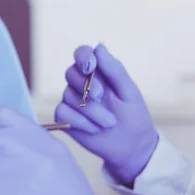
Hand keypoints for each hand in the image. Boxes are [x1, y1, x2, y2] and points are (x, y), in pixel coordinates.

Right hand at [55, 44, 158, 183]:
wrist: (130, 147)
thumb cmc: (133, 116)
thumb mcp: (129, 92)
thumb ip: (114, 70)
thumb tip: (99, 47)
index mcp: (98, 73)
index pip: (82, 54)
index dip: (82, 57)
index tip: (90, 67)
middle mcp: (81, 84)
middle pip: (70, 73)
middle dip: (87, 86)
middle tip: (103, 97)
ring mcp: (72, 101)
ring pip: (69, 96)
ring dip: (91, 110)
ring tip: (108, 123)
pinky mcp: (66, 117)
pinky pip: (62, 112)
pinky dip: (80, 121)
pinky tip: (94, 129)